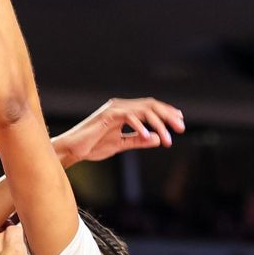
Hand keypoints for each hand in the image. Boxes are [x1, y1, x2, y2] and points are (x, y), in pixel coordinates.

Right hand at [52, 98, 185, 163]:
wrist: (72, 149)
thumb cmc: (92, 146)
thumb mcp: (120, 144)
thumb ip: (138, 140)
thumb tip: (157, 138)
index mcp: (123, 111)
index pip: (150, 107)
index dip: (166, 113)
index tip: (179, 123)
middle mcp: (119, 106)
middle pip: (151, 105)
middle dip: (168, 116)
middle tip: (181, 128)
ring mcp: (113, 109)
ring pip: (143, 110)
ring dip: (158, 124)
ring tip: (167, 138)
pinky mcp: (107, 116)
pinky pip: (129, 117)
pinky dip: (140, 127)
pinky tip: (148, 137)